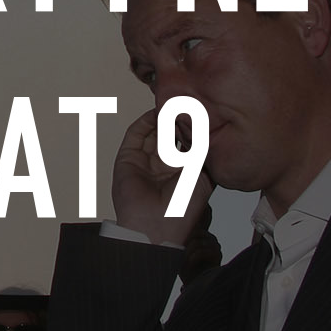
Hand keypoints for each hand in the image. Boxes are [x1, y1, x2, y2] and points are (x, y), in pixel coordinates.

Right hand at [111, 108, 212, 244]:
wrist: (156, 226)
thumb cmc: (182, 208)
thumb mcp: (201, 175)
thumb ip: (200, 150)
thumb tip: (202, 127)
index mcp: (181, 171)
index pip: (185, 142)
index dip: (191, 128)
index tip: (200, 112)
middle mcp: (163, 165)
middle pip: (169, 134)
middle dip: (176, 119)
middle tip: (185, 104)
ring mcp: (144, 161)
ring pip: (153, 131)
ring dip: (162, 118)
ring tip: (172, 105)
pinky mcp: (128, 158)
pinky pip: (136, 134)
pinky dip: (145, 121)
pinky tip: (157, 113)